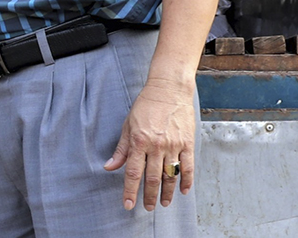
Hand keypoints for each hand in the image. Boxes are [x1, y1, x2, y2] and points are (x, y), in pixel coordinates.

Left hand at [103, 78, 195, 210]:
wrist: (168, 89)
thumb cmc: (145, 105)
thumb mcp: (128, 125)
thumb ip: (121, 149)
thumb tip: (109, 167)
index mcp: (139, 141)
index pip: (133, 172)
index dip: (130, 190)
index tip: (128, 204)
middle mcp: (156, 145)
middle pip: (152, 178)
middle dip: (149, 196)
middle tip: (148, 208)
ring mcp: (173, 145)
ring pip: (170, 176)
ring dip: (167, 192)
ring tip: (163, 203)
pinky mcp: (187, 143)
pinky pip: (187, 167)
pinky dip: (186, 181)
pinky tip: (183, 191)